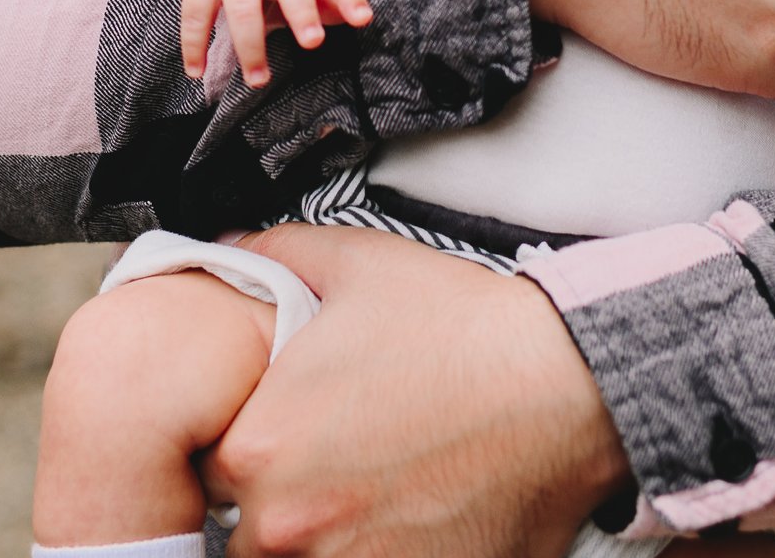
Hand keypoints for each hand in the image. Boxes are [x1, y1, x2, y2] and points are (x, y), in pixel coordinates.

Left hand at [203, 224, 623, 555]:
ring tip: (372, 497)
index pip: (206, 472)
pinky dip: (371, 554)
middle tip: (335, 469)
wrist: (568, 388)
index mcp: (260, 446)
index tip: (280, 438)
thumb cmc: (464, 330)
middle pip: (246, 534)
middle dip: (279, 506)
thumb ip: (268, 255)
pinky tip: (405, 520)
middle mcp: (289, 524)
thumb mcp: (355, 263)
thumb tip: (221, 247)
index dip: (242, 449)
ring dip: (321, 539)